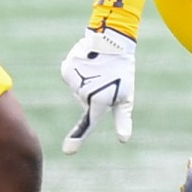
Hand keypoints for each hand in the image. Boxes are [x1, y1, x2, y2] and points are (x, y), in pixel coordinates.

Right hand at [59, 26, 135, 152]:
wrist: (112, 39)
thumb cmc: (122, 70)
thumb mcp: (126, 96)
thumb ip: (122, 119)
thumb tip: (123, 139)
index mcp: (100, 101)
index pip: (88, 123)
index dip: (78, 138)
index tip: (68, 151)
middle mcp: (84, 92)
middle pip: (84, 103)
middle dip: (93, 94)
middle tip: (105, 79)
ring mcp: (73, 80)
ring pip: (77, 90)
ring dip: (86, 82)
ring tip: (97, 69)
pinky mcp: (66, 69)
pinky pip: (71, 77)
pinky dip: (78, 72)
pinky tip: (88, 64)